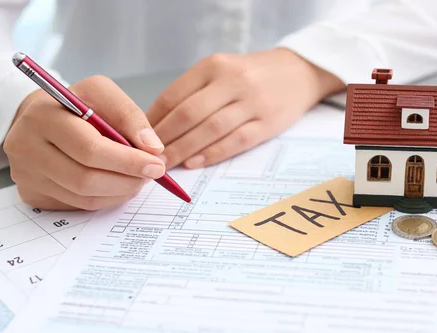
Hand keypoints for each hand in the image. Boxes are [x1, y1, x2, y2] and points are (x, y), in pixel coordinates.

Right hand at [5, 75, 165, 210]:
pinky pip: (77, 205)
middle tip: (151, 175)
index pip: (90, 149)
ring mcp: (25, 174)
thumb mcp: (101, 94)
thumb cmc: (75, 105)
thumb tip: (153, 149)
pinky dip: (105, 198)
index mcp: (43, 115)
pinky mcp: (30, 193)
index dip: (128, 161)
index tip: (157, 165)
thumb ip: (129, 116)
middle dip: (127, 180)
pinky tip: (117, 185)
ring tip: (138, 179)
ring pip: (83, 197)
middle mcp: (25, 146)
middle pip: (85, 179)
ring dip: (120, 192)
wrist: (39, 118)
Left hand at [147, 48, 343, 169]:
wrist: (298, 72)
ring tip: (166, 164)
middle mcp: (232, 81)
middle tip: (147, 157)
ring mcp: (252, 103)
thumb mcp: (220, 71)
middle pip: (189, 113)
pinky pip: (236, 141)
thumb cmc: (251, 75)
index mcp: (214, 66)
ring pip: (210, 129)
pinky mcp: (267, 123)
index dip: (153, 120)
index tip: (138, 138)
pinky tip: (195, 163)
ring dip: (184, 149)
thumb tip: (156, 124)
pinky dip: (213, 154)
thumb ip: (192, 93)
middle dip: (165, 139)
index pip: (174, 95)